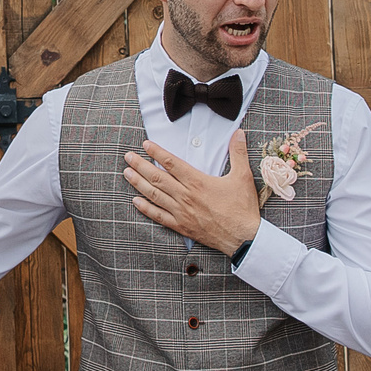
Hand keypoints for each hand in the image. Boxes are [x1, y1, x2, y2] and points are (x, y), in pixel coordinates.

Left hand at [124, 129, 262, 256]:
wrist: (242, 237)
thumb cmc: (242, 207)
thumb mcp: (243, 176)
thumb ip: (238, 153)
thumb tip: (239, 133)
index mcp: (198, 182)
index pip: (171, 163)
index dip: (157, 152)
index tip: (146, 145)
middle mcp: (185, 196)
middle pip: (157, 177)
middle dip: (140, 165)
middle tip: (128, 156)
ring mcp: (181, 212)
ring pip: (154, 195)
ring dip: (139, 183)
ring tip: (127, 173)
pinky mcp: (181, 226)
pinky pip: (159, 216)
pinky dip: (145, 208)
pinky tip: (135, 201)